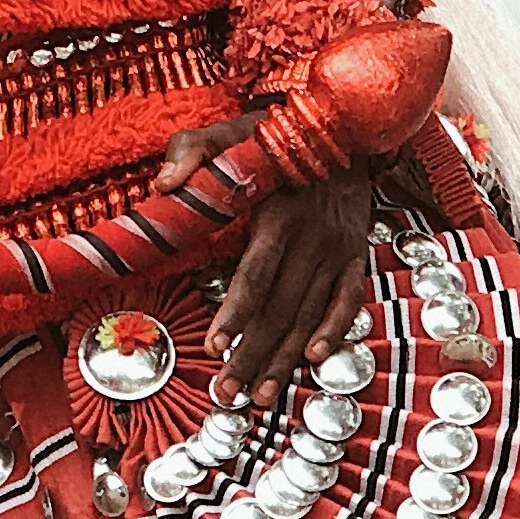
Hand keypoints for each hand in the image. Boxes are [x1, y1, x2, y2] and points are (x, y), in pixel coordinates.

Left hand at [160, 120, 372, 407]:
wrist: (342, 123)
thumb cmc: (272, 132)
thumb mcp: (226, 130)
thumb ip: (190, 152)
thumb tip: (163, 187)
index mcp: (279, 212)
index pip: (256, 274)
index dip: (237, 313)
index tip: (216, 346)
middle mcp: (313, 236)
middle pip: (280, 308)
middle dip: (252, 355)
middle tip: (227, 393)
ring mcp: (338, 247)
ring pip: (310, 313)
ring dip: (285, 358)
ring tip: (260, 395)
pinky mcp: (356, 252)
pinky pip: (350, 298)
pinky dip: (336, 329)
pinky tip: (315, 358)